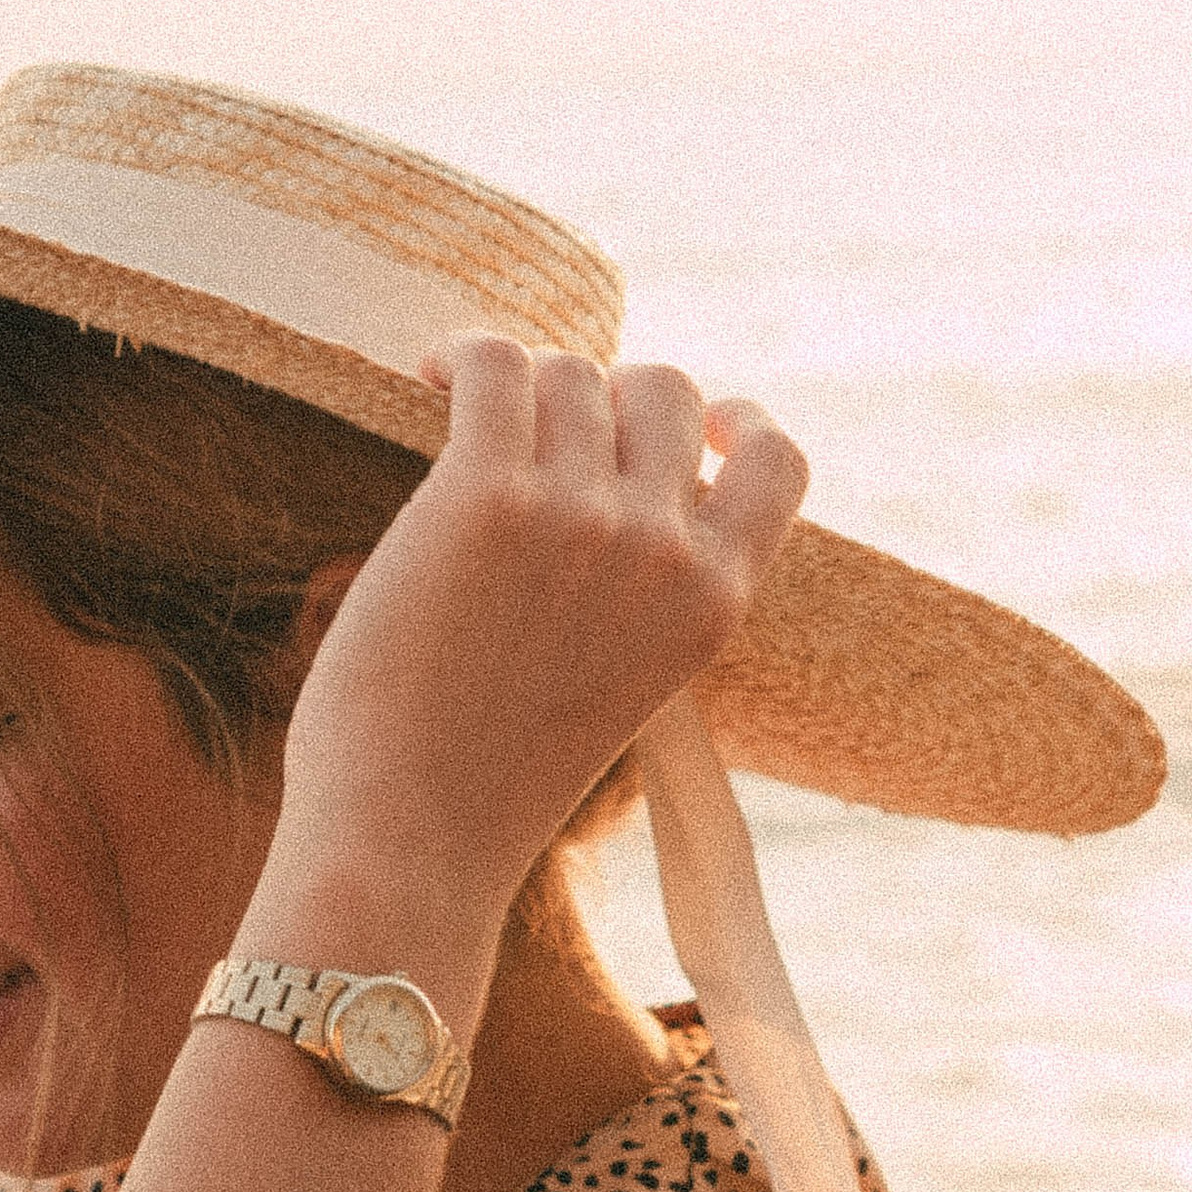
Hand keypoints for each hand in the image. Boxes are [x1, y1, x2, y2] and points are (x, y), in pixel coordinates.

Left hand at [271, 343, 807, 925]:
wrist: (414, 838)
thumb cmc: (491, 776)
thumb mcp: (621, 679)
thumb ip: (643, 584)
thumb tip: (602, 466)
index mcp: (713, 602)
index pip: (777, 461)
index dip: (734, 419)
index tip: (691, 417)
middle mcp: (662, 549)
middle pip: (662, 388)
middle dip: (599, 397)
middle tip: (532, 439)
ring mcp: (578, 516)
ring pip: (571, 372)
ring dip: (519, 389)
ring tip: (464, 429)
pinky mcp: (484, 496)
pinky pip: (493, 365)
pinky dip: (461, 354)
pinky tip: (427, 376)